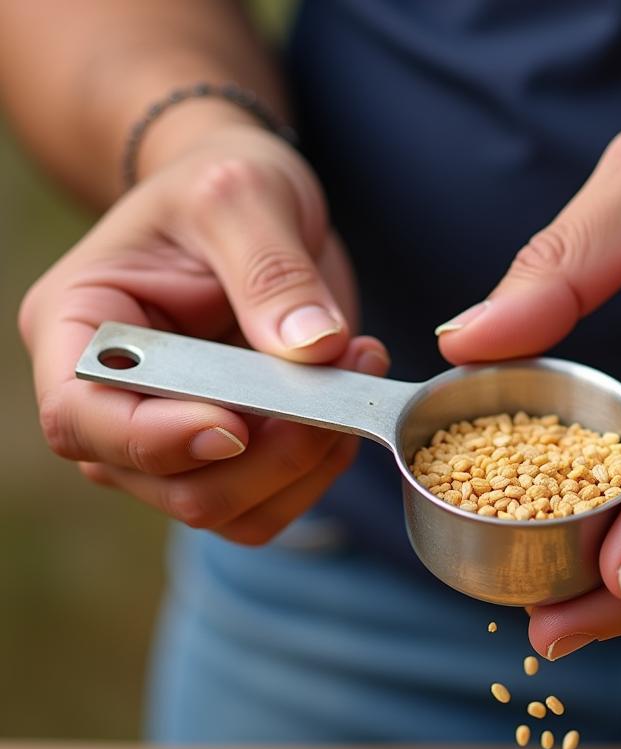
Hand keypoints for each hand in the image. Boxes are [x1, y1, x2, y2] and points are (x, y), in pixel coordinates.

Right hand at [19, 122, 388, 544]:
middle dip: (265, 455)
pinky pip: (272, 501)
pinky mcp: (232, 452)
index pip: (83, 419)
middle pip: (169, 485)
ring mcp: (171, 437)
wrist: (254, 203)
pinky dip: (321, 468)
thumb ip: (271, 271)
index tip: (238, 425)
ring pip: (228, 509)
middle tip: (340, 382)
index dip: (158, 439)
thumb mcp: (242, 195)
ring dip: (304, 465)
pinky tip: (352, 403)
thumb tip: (311, 351)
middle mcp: (112, 401)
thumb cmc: (225, 184)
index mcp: (78, 330)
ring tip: (357, 375)